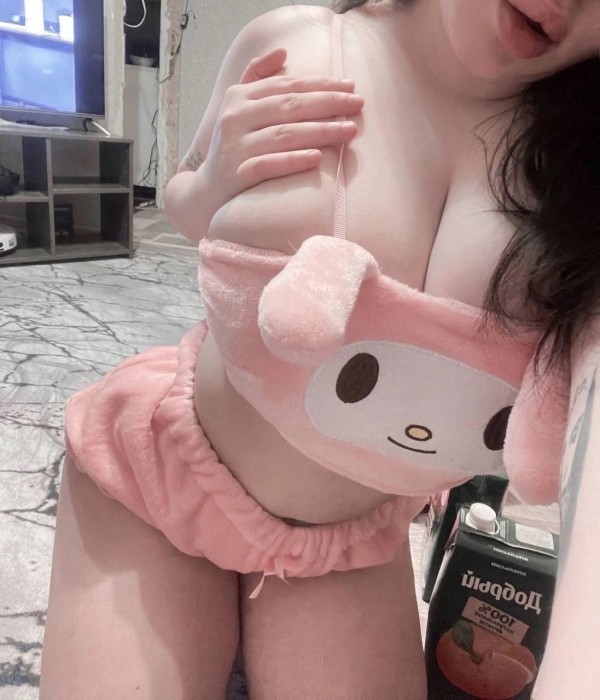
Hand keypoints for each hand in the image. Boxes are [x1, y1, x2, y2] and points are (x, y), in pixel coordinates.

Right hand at [200, 47, 362, 209]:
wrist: (207, 190)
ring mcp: (235, 147)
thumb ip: (257, 77)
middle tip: (359, 105)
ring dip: (321, 131)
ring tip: (350, 131)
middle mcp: (235, 118)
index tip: (351, 87)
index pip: (287, 86)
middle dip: (329, 104)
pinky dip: (294, 160)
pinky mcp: (237, 174)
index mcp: (239, 97)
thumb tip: (283, 53)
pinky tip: (317, 158)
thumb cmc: (233, 146)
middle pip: (290, 107)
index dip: (321, 85)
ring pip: (285, 135)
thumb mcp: (238, 107)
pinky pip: (269, 165)